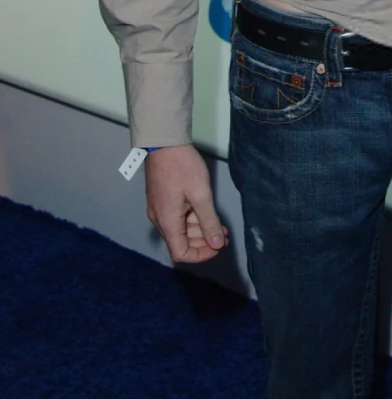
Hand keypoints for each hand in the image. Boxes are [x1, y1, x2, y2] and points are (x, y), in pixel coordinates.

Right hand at [145, 144, 228, 263]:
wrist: (164, 143)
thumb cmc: (182, 166)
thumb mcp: (201, 194)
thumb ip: (209, 221)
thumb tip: (217, 244)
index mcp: (167, 222)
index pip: (180, 253)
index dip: (200, 255)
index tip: (217, 247)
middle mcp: (160, 219)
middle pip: (181, 241)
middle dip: (204, 242)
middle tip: (224, 236)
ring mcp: (159, 208)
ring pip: (180, 229)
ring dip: (200, 230)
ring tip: (221, 226)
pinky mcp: (162, 199)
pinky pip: (177, 217)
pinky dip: (192, 219)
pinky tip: (207, 213)